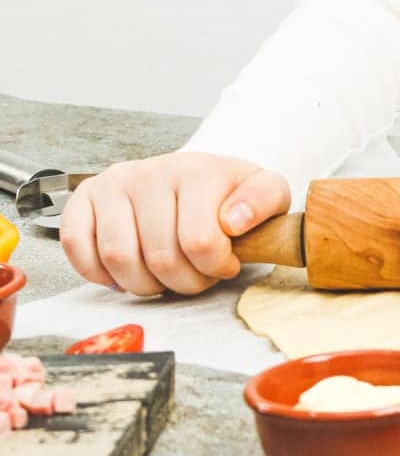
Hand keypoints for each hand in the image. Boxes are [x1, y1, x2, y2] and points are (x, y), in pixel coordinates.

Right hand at [60, 152, 289, 295]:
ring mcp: (115, 184)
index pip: (199, 241)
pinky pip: (77, 244)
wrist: (198, 176)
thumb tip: (233, 221)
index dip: (215, 268)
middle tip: (196, 277)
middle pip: (160, 257)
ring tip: (165, 277)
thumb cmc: (229, 193)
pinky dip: (97, 272)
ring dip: (144, 284)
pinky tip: (124, 274)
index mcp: (198, 171)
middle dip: (184, 282)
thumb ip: (265, 201)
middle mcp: (151, 173)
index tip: (226, 264)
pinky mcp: (86, 198)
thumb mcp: (267, 192)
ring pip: (118, 258)